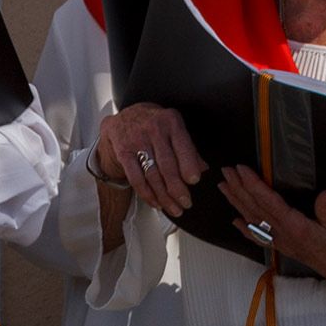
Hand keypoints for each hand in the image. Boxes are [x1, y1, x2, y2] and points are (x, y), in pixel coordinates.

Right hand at [94, 102, 204, 217]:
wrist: (124, 117)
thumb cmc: (154, 124)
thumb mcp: (173, 128)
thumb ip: (188, 148)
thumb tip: (203, 168)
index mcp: (171, 122)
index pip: (182, 146)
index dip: (188, 166)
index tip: (194, 181)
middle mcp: (153, 130)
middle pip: (167, 164)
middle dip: (177, 188)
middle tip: (186, 202)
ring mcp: (136, 141)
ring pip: (152, 174)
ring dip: (163, 196)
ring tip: (173, 208)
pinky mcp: (123, 152)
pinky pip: (135, 177)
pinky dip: (146, 193)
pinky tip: (155, 202)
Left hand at [220, 166, 325, 293]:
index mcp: (295, 227)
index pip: (267, 201)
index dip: (253, 184)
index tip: (241, 169)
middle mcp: (282, 235)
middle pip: (254, 208)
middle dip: (238, 188)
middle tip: (226, 171)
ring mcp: (280, 242)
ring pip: (252, 219)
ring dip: (236, 202)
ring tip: (223, 187)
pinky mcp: (283, 248)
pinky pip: (259, 238)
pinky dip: (245, 229)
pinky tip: (235, 222)